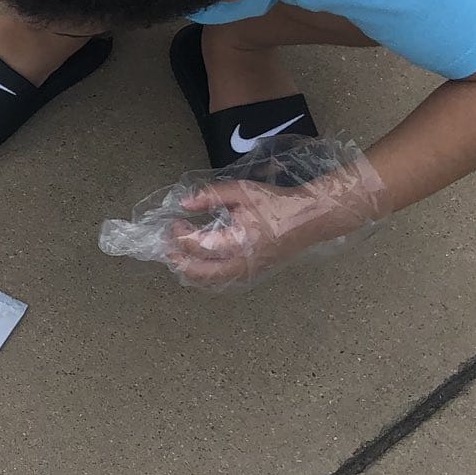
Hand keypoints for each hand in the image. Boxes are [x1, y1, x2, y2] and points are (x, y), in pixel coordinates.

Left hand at [166, 177, 350, 289]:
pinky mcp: (252, 274)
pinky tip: (198, 264)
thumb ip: (211, 196)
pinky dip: (205, 276)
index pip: (198, 245)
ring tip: (178, 256)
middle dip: (178, 261)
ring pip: (210, 282)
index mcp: (239, 241)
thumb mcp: (242, 191)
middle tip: (166, 248)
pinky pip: (223, 282)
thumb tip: (185, 203)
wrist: (309, 218)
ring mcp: (248, 272)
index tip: (175, 223)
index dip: (179, 235)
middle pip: (199, 273)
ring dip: (190, 271)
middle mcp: (242, 263)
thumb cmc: (276, 203)